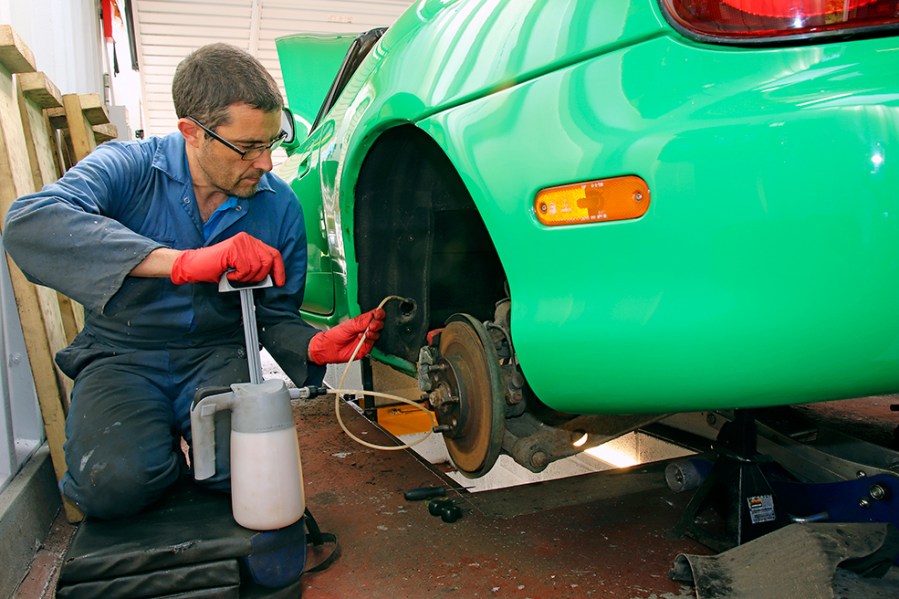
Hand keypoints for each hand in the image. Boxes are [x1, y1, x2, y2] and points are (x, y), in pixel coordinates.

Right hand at [170, 232, 285, 285]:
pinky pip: (245, 269)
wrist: (195, 265)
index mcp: (251, 242)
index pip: (273, 254)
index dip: (279, 269)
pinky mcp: (233, 249)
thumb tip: (271, 278)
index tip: (279, 282)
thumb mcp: (241, 267)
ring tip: (234, 276)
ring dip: (246, 277)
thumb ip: (256, 267)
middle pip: (268, 261)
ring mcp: (241, 242)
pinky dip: (238, 277)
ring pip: (256, 266)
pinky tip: (229, 274)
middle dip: (259, 276)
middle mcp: (247, 239)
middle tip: (246, 280)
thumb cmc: (216, 268)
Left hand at [307, 308, 385, 364]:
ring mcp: (366, 338)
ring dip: (373, 331)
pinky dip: (370, 339)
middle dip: (377, 323)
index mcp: (361, 321)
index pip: (373, 315)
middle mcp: (365, 329)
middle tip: (371, 325)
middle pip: (378, 324)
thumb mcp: (347, 325)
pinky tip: (363, 338)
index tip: (378, 314)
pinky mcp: (366, 347)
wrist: (329, 349)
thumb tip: (371, 316)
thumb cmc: (335, 336)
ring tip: (366, 332)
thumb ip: (360, 322)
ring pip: (377, 333)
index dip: (378, 313)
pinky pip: (373, 343)